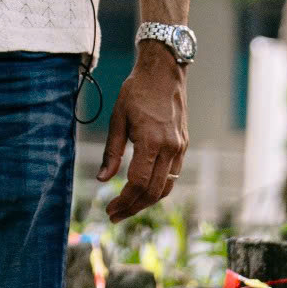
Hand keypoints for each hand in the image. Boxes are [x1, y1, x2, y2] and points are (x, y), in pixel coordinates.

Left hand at [98, 47, 188, 222]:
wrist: (164, 72)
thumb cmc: (137, 91)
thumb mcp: (117, 117)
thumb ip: (112, 151)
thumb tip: (103, 179)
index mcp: (151, 141)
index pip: (137, 182)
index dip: (123, 201)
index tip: (109, 210)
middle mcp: (170, 148)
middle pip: (153, 191)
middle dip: (133, 208)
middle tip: (114, 216)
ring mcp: (180, 148)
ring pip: (165, 187)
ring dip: (146, 202)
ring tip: (126, 207)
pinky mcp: (183, 146)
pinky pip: (172, 176)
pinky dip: (157, 188)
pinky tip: (142, 190)